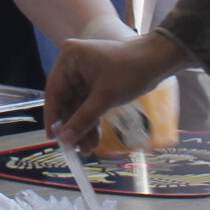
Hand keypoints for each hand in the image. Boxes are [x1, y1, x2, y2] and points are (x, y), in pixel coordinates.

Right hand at [45, 29, 189, 153]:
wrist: (157, 61)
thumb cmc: (130, 71)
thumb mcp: (104, 97)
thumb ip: (83, 119)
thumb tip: (66, 139)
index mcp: (69, 60)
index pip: (54, 92)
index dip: (53, 117)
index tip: (53, 138)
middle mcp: (73, 65)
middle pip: (67, 101)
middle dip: (73, 126)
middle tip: (74, 149)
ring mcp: (85, 74)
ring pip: (79, 106)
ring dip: (83, 127)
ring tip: (87, 150)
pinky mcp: (96, 82)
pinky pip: (89, 104)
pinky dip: (92, 120)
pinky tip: (93, 139)